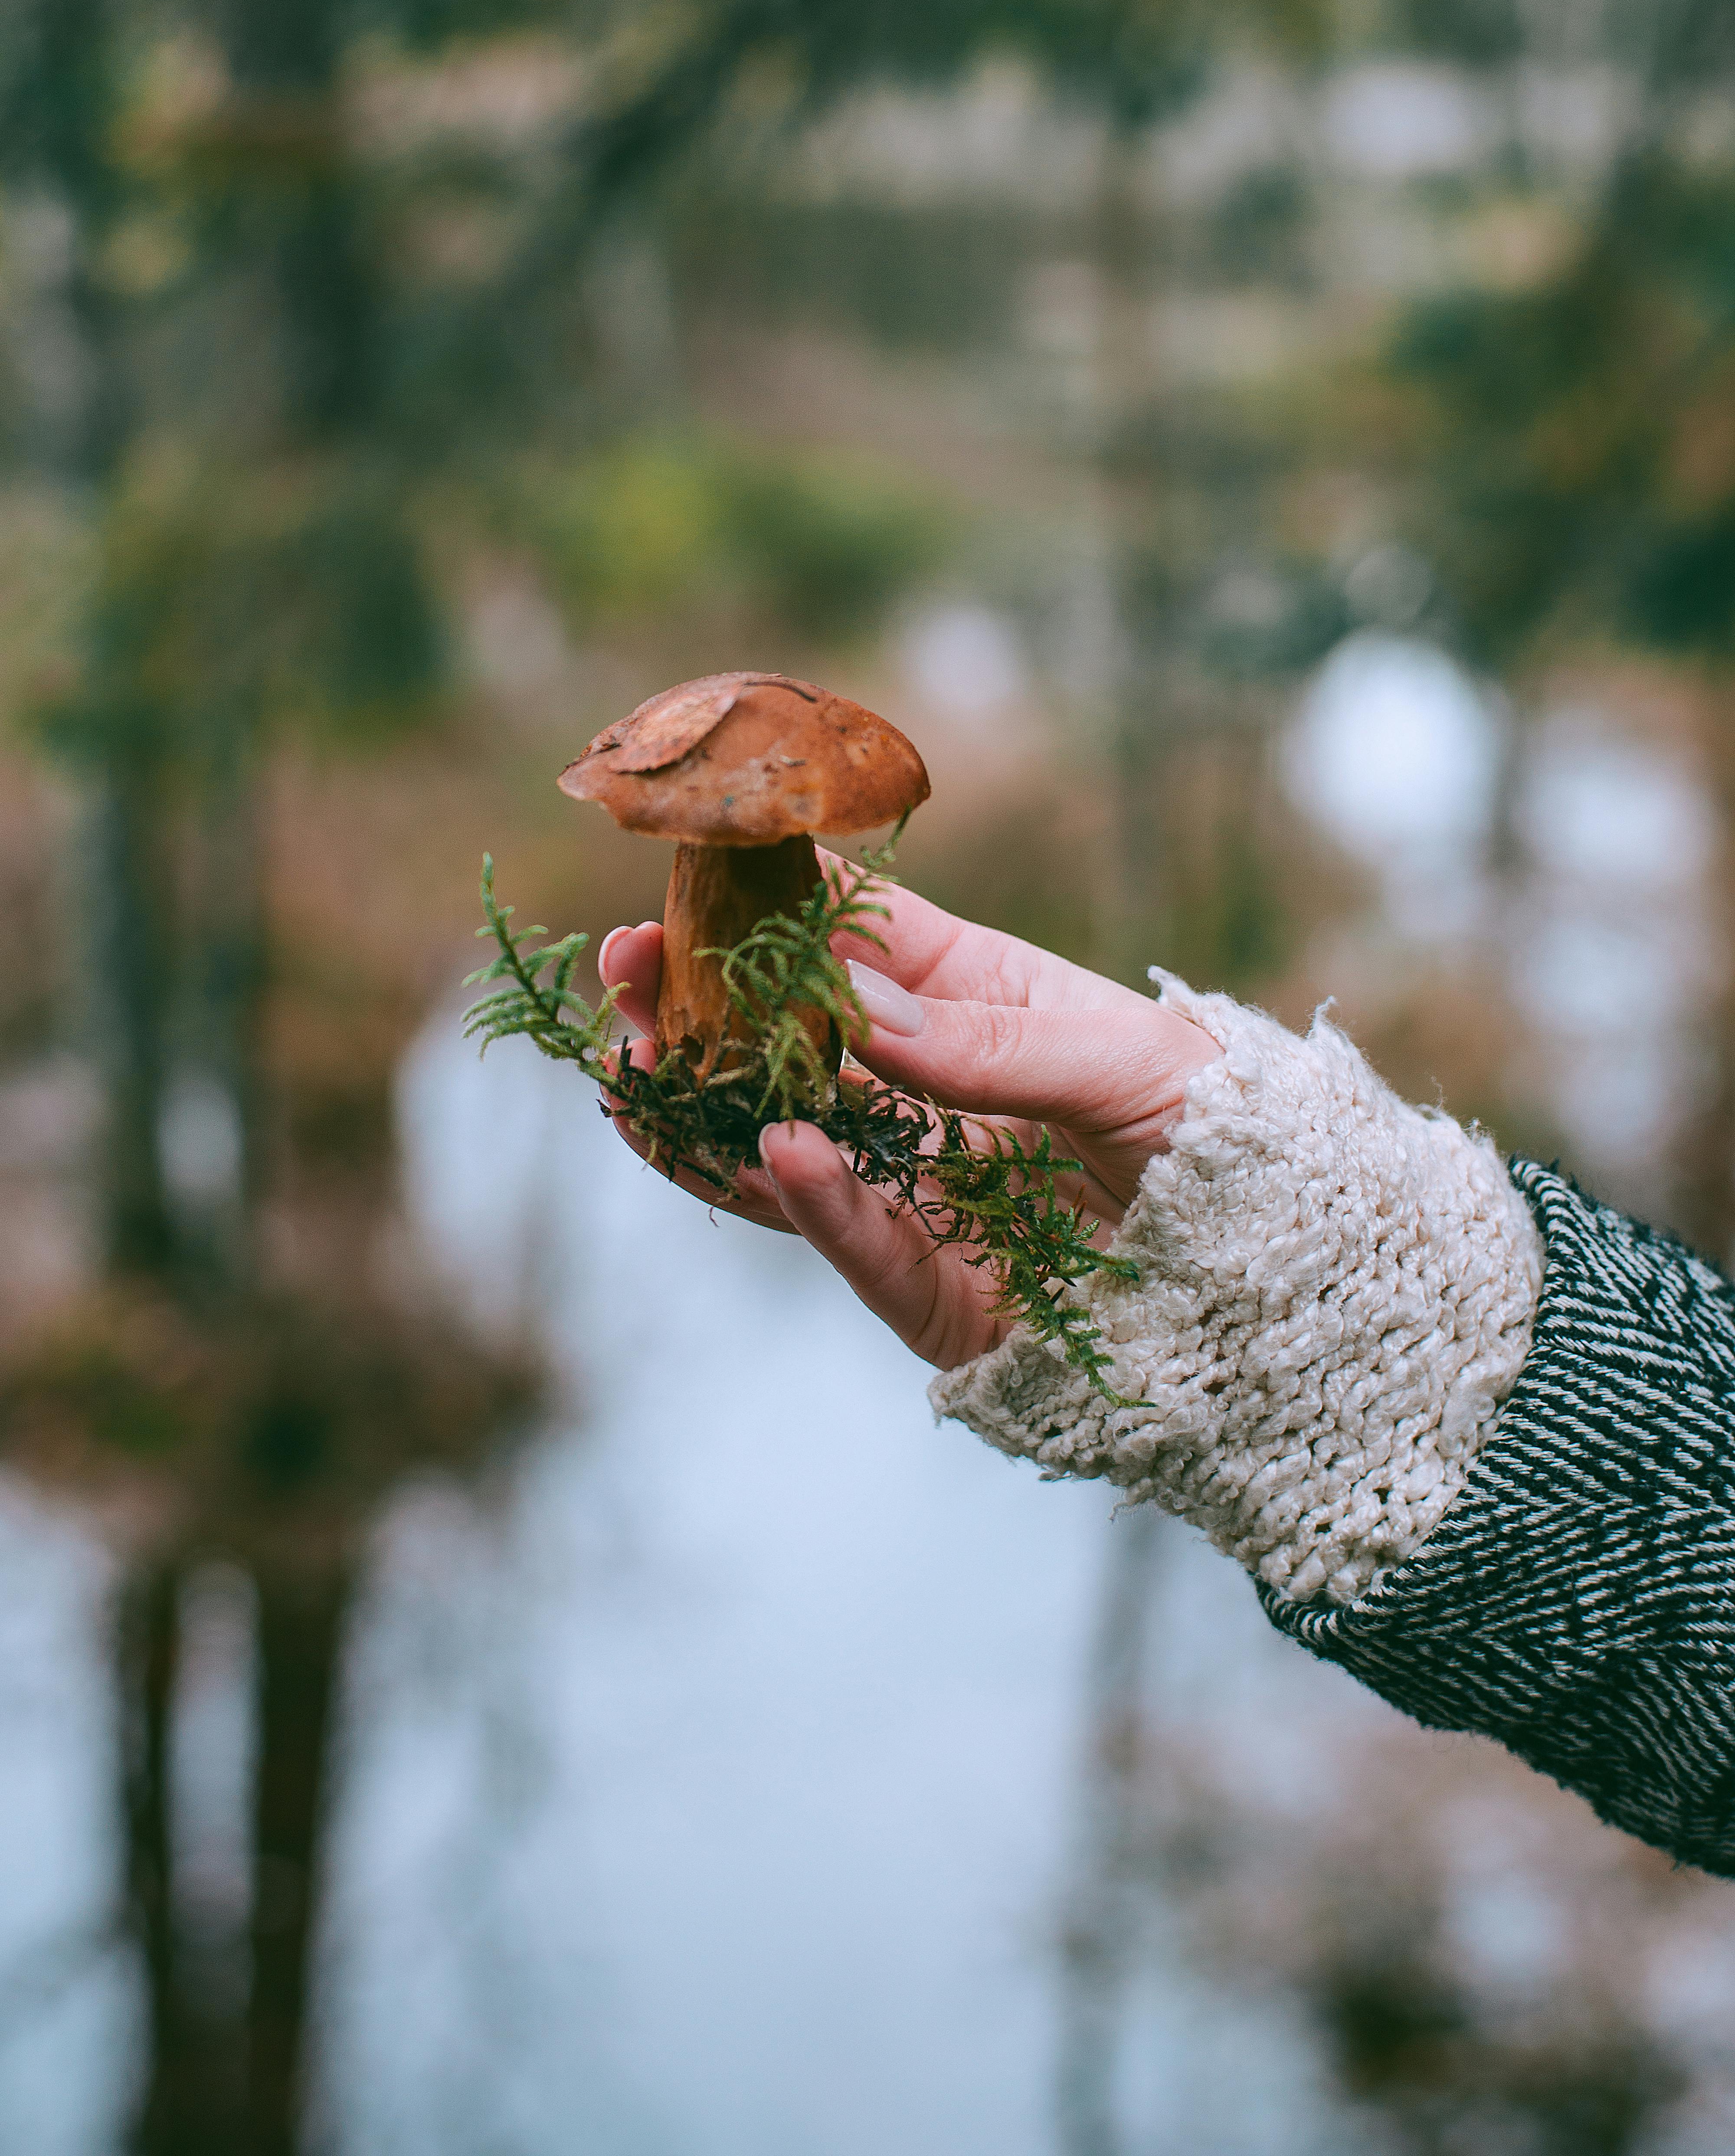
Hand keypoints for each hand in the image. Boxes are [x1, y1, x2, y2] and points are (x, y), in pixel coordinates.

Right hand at [596, 874, 1220, 1371]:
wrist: (1296, 1272)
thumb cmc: (1228, 1133)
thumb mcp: (1127, 1063)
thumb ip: (994, 1045)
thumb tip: (855, 1012)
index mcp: (977, 1007)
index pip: (848, 943)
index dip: (761, 915)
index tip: (684, 892)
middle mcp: (930, 1099)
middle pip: (788, 1051)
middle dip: (696, 1016)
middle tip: (618, 982)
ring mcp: (927, 1199)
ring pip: (790, 1155)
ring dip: (707, 1119)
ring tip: (633, 1079)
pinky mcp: (942, 1300)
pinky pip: (866, 1253)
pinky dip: (820, 1210)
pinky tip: (776, 1156)